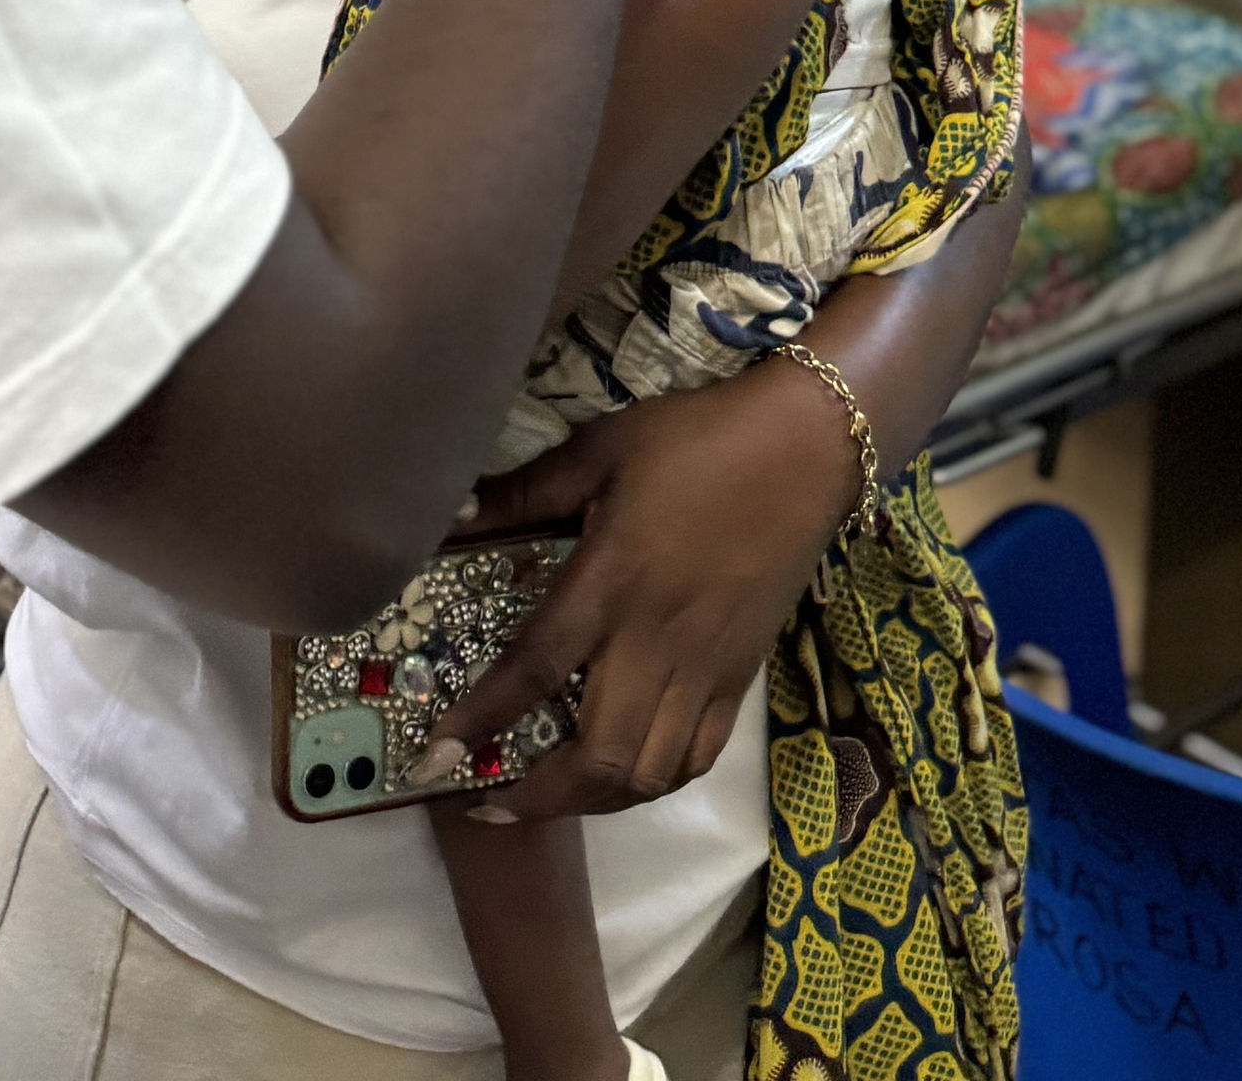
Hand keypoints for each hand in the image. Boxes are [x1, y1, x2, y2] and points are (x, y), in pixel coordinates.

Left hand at [418, 360, 864, 822]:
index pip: (535, 668)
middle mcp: (655, 642)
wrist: (805, 450)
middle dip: (537, 796)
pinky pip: (696, 758)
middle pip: (597, 754)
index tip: (435, 757)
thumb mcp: (602, 449)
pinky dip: (653, 783)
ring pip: (647, 773)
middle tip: (487, 800)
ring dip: (592, 801)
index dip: (481, 719)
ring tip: (549, 797)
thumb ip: (528, 489)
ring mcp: (704, 669)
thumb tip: (455, 509)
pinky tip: (623, 777)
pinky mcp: (740, 677)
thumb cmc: (697, 441)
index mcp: (612, 582)